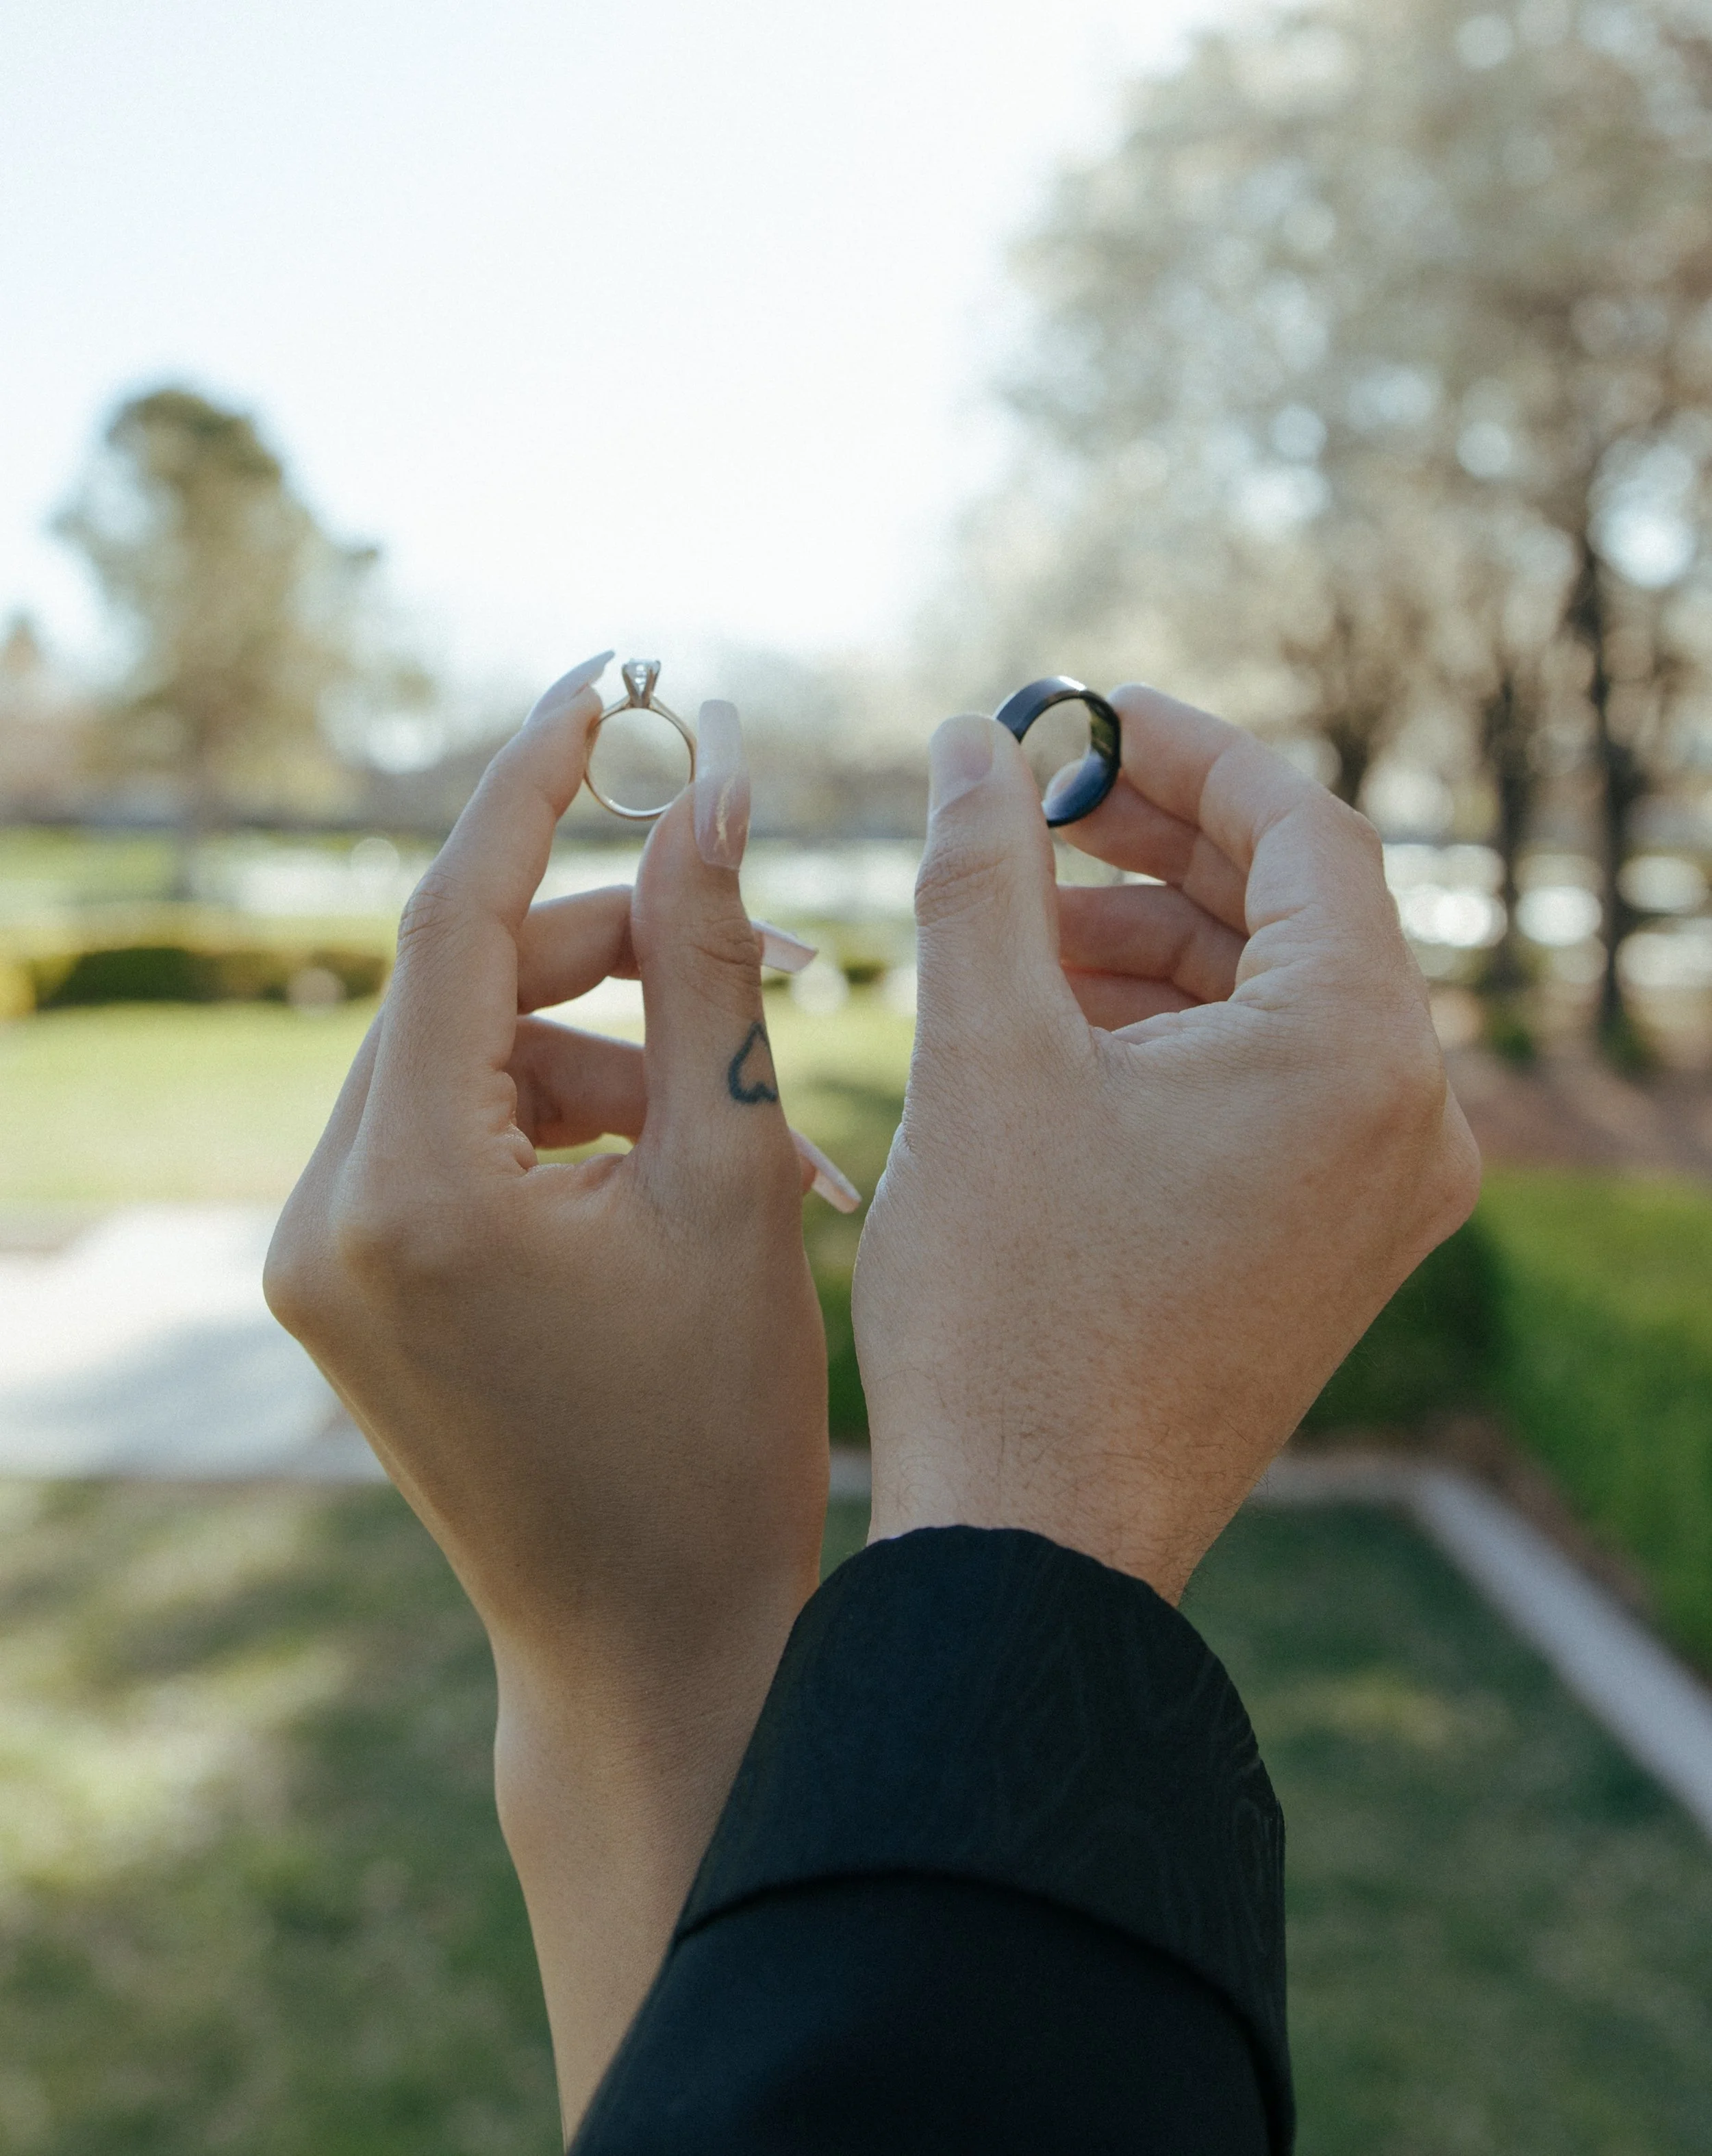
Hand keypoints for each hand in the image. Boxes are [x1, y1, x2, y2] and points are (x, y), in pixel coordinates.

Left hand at [264, 658, 837, 2123]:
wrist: (643, 1646)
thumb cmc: (718, 1439)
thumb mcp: (737, 1177)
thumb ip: (714, 967)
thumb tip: (714, 789)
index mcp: (412, 1194)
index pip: (452, 915)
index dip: (538, 783)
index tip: (607, 679)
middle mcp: (325, 1216)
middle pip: (461, 986)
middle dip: (615, 947)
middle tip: (767, 944)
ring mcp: (320, 1260)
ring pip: (460, 1061)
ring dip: (600, 1048)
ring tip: (745, 1111)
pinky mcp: (347, 1289)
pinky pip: (445, 1138)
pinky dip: (555, 1122)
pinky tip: (666, 1170)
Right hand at [854, 684, 1478, 1599]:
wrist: (1034, 1542)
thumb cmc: (1008, 1307)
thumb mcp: (984, 1056)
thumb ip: (984, 873)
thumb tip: (968, 741)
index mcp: (1360, 1056)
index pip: (1305, 832)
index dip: (1185, 752)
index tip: (1079, 715)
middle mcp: (1412, 1123)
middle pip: (1298, 914)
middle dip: (1159, 846)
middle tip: (1033, 804)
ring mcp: (1381, 1197)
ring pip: (1278, 1006)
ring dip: (1155, 945)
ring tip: (1018, 922)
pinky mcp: (1333, 1250)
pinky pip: (1271, 1093)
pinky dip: (1176, 1040)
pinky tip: (1060, 1023)